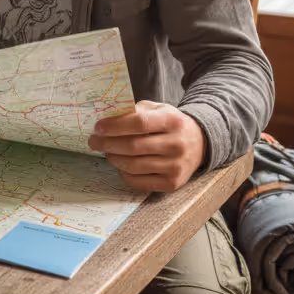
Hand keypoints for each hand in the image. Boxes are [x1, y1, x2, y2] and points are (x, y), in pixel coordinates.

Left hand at [87, 100, 206, 192]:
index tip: (98, 127)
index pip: (139, 123)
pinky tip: (120, 165)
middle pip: (133, 146)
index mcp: (172, 121)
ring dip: (114, 159)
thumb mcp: (158, 109)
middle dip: (107, 144)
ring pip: (134, 166)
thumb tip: (107, 117)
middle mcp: (177, 144)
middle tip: (94, 141)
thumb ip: (135, 110)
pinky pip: (139, 181)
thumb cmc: (171, 124)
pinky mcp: (172, 183)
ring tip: (106, 152)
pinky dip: (124, 173)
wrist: (199, 143)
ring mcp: (175, 166)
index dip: (115, 126)